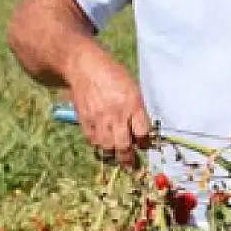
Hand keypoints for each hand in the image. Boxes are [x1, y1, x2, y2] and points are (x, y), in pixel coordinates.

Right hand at [66, 48, 152, 166]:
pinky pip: (93, 141)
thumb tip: (143, 132)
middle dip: (129, 159)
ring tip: (118, 157)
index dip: (145, 143)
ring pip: (107, 147)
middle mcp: (116, 113)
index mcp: (132, 103)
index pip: (143, 133)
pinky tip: (104, 143)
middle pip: (124, 146)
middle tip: (132, 164)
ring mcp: (98, 118)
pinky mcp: (85, 121)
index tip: (145, 145)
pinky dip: (99, 145)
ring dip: (114, 154)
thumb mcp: (132, 87)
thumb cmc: (112, 75)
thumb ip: (137, 110)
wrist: (84, 66)